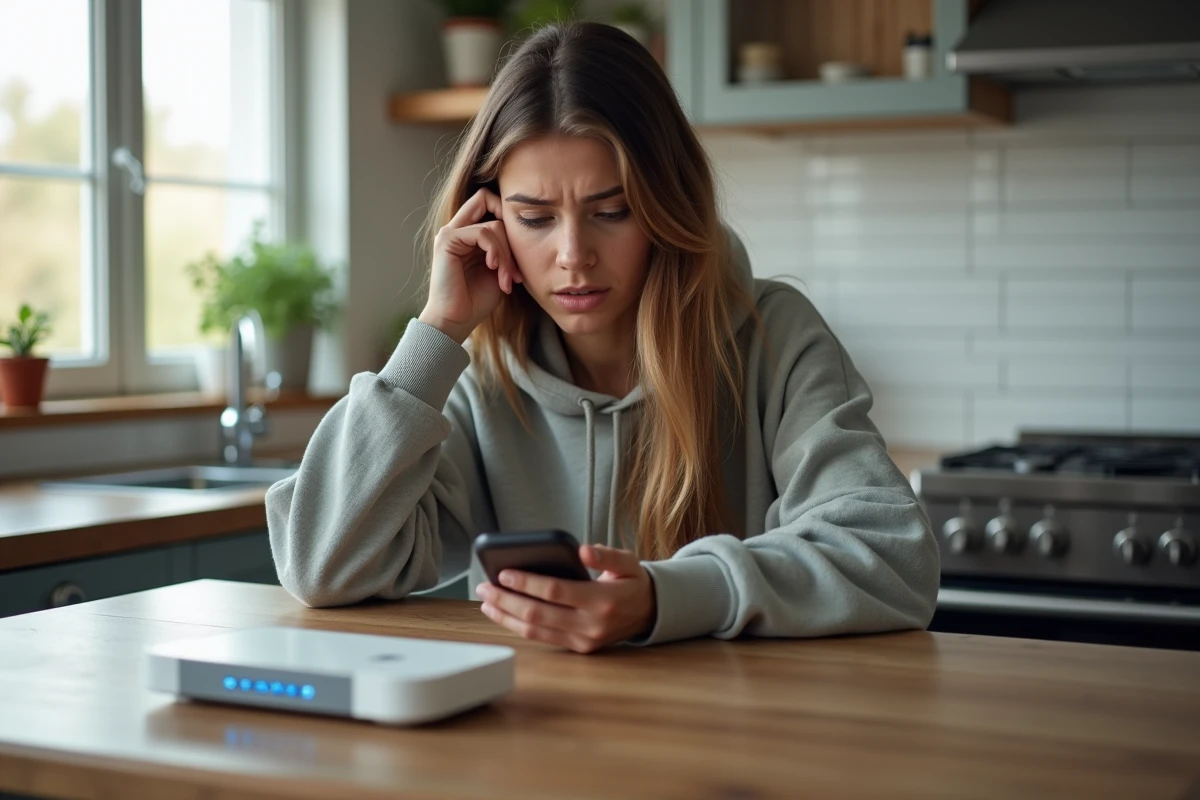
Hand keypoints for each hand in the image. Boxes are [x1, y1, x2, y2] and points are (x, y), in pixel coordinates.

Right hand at [419, 187, 523, 344]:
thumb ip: (505, 248)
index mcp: (467, 234)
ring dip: (506, 255)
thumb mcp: (499, 270)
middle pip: (488, 200)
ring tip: (507, 279)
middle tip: (515, 270)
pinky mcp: (447, 240)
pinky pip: (482, 233)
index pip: (486, 201)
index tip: (521, 246)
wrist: (455, 321)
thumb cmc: (476, 301)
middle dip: (511, 234)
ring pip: (493, 225)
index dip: (506, 213)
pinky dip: (496, 252)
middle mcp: (457, 229)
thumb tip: (524, 231)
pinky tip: (494, 270)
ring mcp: (450, 233)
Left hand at [475, 545, 657, 653]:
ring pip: (535, 630)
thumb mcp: (628, 561)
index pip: (556, 591)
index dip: (527, 583)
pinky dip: (519, 626)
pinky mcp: (579, 648)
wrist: (650, 613)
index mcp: (604, 600)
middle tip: (484, 587)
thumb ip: (606, 555)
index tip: (504, 572)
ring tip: (486, 602)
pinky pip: (543, 638)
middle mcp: (592, 625)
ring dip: (506, 616)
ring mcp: (584, 640)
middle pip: (538, 614)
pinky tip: (503, 614)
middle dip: (506, 600)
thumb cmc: (632, 582)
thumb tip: (583, 550)